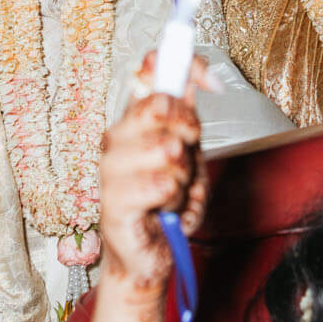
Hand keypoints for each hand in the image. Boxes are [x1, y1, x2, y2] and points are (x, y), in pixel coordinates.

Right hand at [98, 69, 208, 306]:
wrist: (151, 256)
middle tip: (186, 153)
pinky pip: (159, 185)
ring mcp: (110, 169)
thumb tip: (197, 76)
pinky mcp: (112, 203)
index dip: (185, 66)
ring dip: (183, 175)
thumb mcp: (189, 154)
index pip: (150, 70)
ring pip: (166, 148)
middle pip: (160, 103)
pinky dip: (172, 197)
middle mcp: (117, 138)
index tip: (212, 82)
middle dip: (189, 128)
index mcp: (134, 121)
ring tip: (173, 192)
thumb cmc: (166, 204)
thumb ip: (187, 117)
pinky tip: (163, 208)